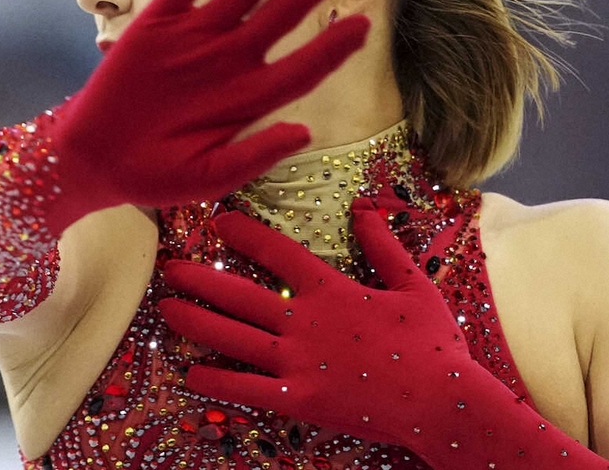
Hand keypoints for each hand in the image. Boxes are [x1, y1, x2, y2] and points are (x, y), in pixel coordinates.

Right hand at [48, 0, 369, 232]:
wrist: (98, 160)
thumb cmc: (156, 175)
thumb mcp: (207, 177)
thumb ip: (254, 155)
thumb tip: (304, 133)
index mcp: (247, 99)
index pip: (299, 69)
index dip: (330, 48)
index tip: (362, 26)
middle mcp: (228, 62)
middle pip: (278, 19)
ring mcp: (193, 40)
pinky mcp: (156, 26)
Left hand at [160, 201, 608, 467]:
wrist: (442, 402)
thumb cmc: (432, 342)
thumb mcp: (412, 283)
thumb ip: (383, 245)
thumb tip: (362, 207)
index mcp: (329, 290)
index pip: (278, 252)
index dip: (245, 234)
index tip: (220, 222)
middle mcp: (303, 322)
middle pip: (239, 294)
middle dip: (200, 279)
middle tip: (170, 268)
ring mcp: (296, 362)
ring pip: (233, 337)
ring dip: (196, 321)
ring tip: (166, 309)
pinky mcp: (298, 399)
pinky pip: (247, 389)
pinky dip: (217, 381)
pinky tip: (190, 373)